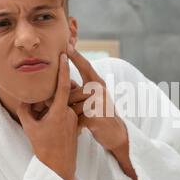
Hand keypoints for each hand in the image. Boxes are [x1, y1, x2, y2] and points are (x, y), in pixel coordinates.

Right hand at [16, 54, 77, 179]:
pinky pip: (66, 115)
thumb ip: (25, 110)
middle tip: (39, 113)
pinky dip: (56, 116)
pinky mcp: (76, 126)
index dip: (63, 69)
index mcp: (60, 111)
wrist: (59, 168)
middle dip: (49, 97)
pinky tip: (48, 130)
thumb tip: (24, 99)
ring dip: (52, 109)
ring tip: (42, 125)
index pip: (63, 85)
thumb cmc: (43, 148)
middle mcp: (70, 113)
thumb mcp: (29, 127)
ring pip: (62, 106)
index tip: (64, 54)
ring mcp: (75, 120)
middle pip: (60, 96)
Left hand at [66, 46, 136, 179]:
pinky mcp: (96, 116)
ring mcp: (99, 102)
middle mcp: (100, 89)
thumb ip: (79, 89)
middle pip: (71, 92)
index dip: (76, 56)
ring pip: (71, 106)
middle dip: (64, 103)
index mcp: (99, 83)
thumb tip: (63, 82)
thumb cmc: (100, 115)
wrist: (116, 135)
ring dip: (70, 116)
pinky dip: (75, 126)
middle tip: (66, 112)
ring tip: (79, 123)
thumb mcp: (92, 99)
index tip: (67, 45)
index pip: (86, 66)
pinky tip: (80, 130)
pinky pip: (75, 118)